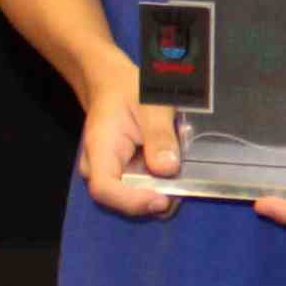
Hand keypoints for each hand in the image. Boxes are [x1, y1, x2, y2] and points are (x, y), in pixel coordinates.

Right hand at [78, 89, 180, 218]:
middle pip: (124, 199)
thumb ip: (158, 135)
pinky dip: (164, 178)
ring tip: (180, 153)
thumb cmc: (127, 89)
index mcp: (99, 149)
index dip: (133, 201)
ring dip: (165, 183)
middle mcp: (99, 168)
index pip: (105, 189)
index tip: (163, 199)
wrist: (113, 84)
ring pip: (139, 195)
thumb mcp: (150, 105)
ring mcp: (112, 173)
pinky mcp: (126, 174)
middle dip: (158, 193)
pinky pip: (145, 185)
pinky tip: (174, 155)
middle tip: (185, 174)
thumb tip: (167, 169)